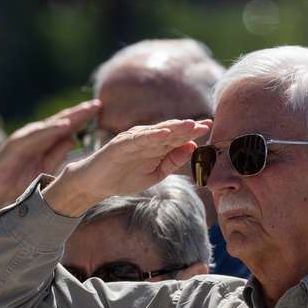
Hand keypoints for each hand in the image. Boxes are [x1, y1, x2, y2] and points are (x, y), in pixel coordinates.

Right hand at [0, 99, 102, 210]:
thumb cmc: (15, 188)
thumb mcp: (43, 172)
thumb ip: (56, 156)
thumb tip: (75, 140)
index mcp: (43, 147)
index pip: (66, 130)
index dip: (83, 122)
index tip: (102, 114)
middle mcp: (34, 141)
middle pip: (59, 124)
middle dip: (79, 114)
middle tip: (99, 105)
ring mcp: (23, 142)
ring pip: (48, 126)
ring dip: (67, 117)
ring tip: (85, 111)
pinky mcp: (13, 147)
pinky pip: (33, 136)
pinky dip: (49, 130)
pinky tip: (65, 126)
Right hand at [43, 118, 211, 216]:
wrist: (96, 183)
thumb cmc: (125, 177)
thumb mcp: (155, 174)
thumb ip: (172, 162)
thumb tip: (192, 147)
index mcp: (156, 146)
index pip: (179, 136)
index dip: (193, 132)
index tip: (210, 128)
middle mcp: (147, 138)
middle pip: (171, 131)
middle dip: (189, 128)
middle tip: (207, 124)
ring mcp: (133, 139)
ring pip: (157, 132)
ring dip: (174, 128)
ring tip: (191, 125)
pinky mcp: (120, 144)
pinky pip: (138, 139)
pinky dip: (151, 136)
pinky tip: (164, 134)